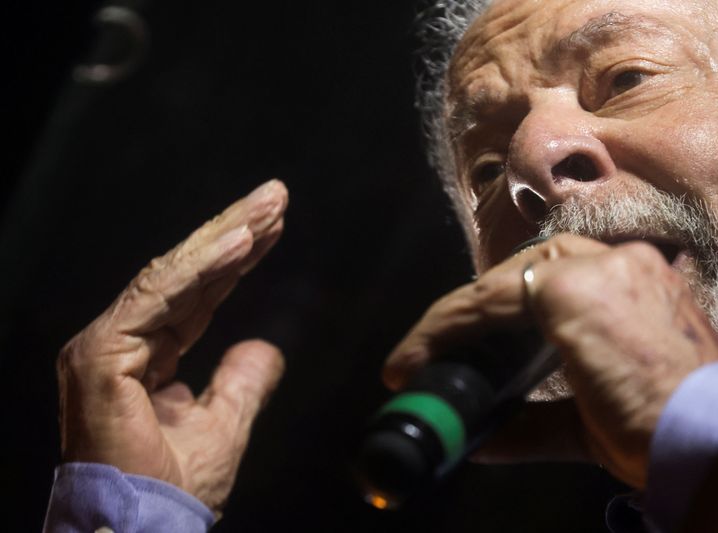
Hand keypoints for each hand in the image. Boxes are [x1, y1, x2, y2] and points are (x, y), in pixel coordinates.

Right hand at [57, 179, 287, 511]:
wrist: (140, 529)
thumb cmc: (173, 488)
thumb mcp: (225, 425)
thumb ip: (242, 381)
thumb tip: (262, 347)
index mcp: (148, 355)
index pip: (200, 293)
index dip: (239, 259)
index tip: (275, 227)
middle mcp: (126, 340)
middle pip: (189, 273)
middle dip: (235, 232)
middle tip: (276, 197)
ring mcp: (109, 343)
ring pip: (174, 274)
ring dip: (225, 236)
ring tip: (268, 208)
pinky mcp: (102, 352)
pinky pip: (159, 296)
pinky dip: (201, 267)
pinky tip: (242, 242)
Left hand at [383, 234, 717, 487]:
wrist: (704, 441)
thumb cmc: (662, 428)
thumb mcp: (590, 417)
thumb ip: (536, 417)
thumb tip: (483, 433)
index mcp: (634, 282)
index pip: (548, 281)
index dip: (496, 313)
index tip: (459, 347)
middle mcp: (618, 263)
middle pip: (519, 274)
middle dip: (471, 313)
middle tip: (431, 353)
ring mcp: (596, 271)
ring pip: (498, 284)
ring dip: (450, 323)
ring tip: (412, 360)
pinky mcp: (572, 290)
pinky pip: (488, 300)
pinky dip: (447, 327)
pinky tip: (419, 354)